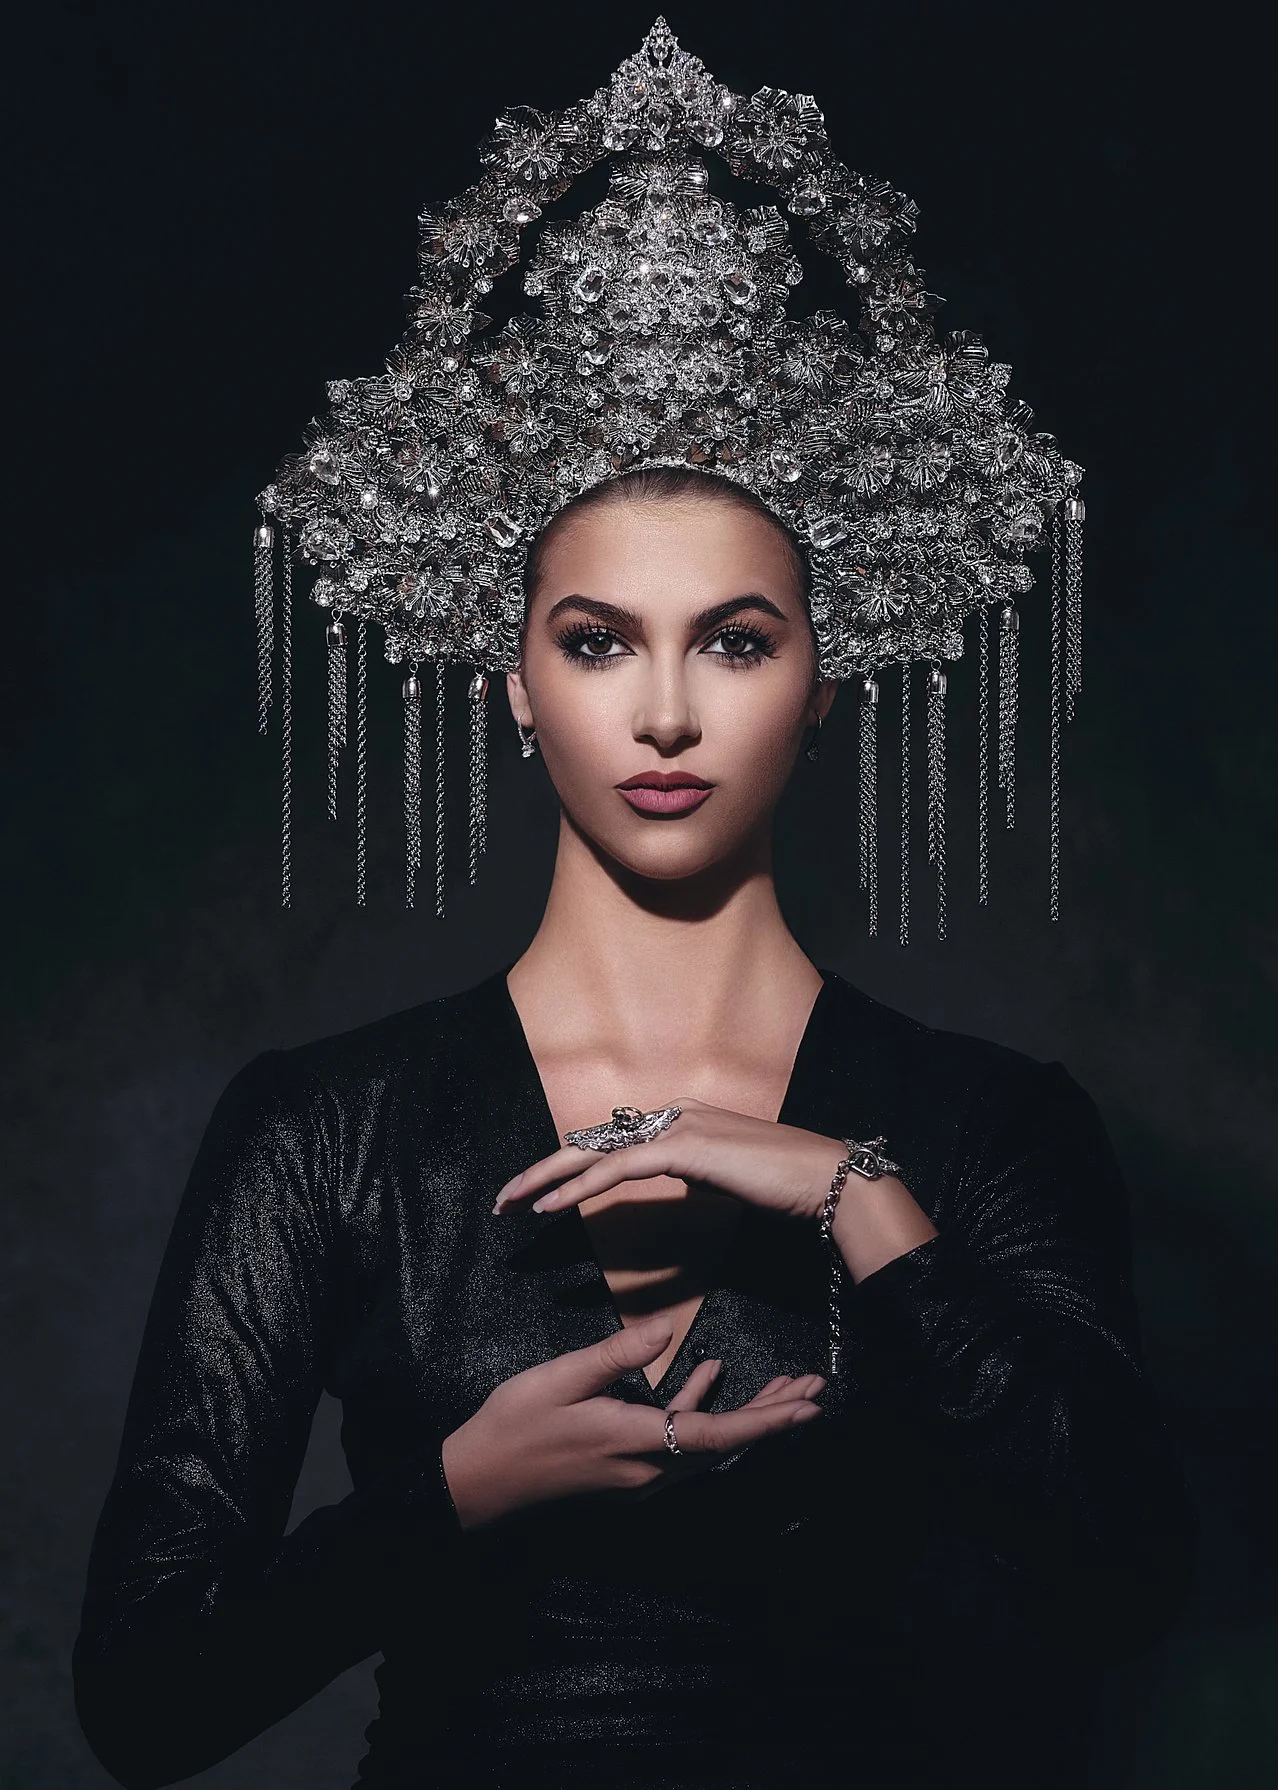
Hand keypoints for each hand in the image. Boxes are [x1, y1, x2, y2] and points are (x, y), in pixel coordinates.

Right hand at [440, 1317, 825, 1531]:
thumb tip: (669, 1328)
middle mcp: (648, 1469)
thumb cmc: (515, 1425)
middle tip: (815, 1388)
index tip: (808, 1406)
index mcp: (635, 1444)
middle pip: (726, 1442)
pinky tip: (712, 1372)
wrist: (479, 1482)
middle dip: (774, 1416)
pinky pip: (680, 1440)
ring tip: (783, 1385)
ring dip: (747, 1414)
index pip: (716, 1434)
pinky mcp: (627, 1468)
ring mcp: (639, 1474)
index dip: (767, 1421)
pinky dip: (700, 1407)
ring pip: (709, 1442)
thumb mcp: (560, 1379)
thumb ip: (617, 1354)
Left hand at [493, 1097, 851, 1223]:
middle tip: (504, 1198)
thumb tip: (674, 1183)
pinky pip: (619, 1170)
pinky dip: (582, 1188)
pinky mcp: (684, 1148)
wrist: (824, 1179)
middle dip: (541, 1171)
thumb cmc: (781, 1184)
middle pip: (591, 1143)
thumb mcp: (723, 1179)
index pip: (609, 1145)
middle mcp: (672, 1114)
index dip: (568, 1169)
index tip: (536, 1195)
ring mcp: (678, 1127)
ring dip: (547, 1180)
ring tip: (512, 1203)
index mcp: (679, 1119)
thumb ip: (693, 1175)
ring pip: (595, 1153)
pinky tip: (553, 1206)